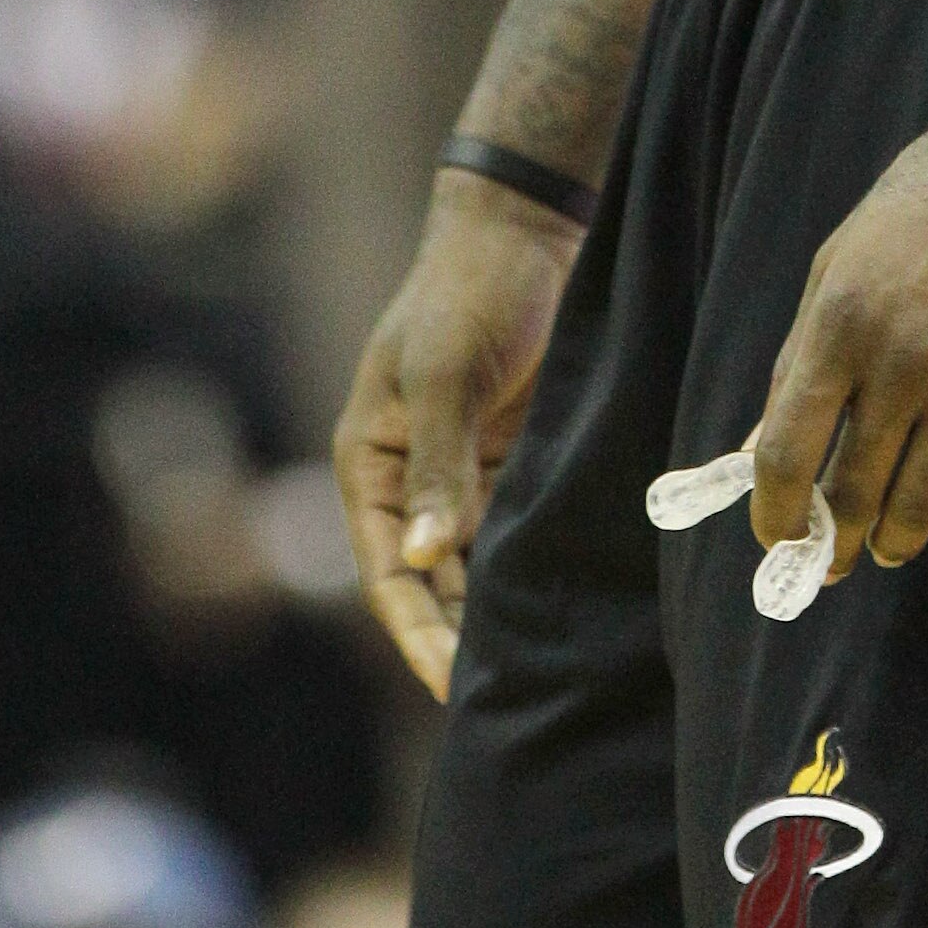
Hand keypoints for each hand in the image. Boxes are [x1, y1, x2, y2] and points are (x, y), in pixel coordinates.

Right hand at [333, 169, 583, 698]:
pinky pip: (512, 529)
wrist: (525, 225)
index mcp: (370, 462)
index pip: (385, 572)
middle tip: (497, 703)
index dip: (416, 631)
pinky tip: (557, 609)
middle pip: (426, 581)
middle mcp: (408, 476)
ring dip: (491, 611)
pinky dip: (526, 568)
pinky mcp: (509, 453)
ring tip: (531, 673)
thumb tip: (420, 558)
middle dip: (454, 638)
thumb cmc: (470, 290)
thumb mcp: (445, 374)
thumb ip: (437, 467)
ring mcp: (461, 467)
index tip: (450, 686)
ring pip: (471, 563)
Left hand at [752, 73, 927, 582]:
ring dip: (900, 540)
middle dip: (838, 541)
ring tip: (895, 539)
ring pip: (923, 509)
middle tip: (839, 556)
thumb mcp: (844, 258)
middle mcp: (904, 355)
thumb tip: (764, 449)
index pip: (787, 450)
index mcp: (843, 317)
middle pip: (854, 492)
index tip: (776, 539)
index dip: (774, 513)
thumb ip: (804, 355)